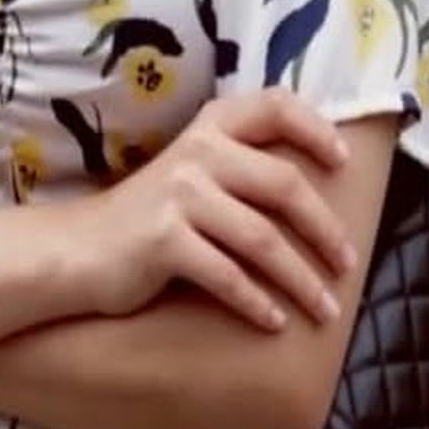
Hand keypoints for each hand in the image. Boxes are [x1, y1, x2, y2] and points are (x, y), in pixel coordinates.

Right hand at [77, 87, 357, 331]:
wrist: (79, 251)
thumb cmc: (151, 218)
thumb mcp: (193, 174)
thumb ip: (241, 166)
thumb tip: (321, 191)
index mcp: (209, 127)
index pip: (275, 105)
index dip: (316, 128)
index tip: (343, 163)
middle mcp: (197, 153)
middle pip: (284, 184)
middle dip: (325, 230)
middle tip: (348, 265)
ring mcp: (179, 195)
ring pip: (263, 240)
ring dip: (302, 281)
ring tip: (325, 310)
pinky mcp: (163, 240)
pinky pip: (228, 276)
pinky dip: (258, 304)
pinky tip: (275, 322)